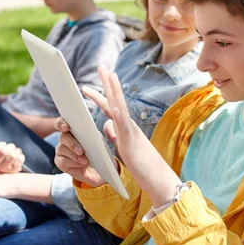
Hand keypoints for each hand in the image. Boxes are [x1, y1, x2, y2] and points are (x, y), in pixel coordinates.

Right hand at [0, 141, 23, 172]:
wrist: (12, 164)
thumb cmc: (4, 154)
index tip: (4, 144)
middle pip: (3, 152)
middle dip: (10, 146)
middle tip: (12, 146)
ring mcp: (4, 168)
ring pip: (12, 156)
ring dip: (17, 151)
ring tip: (17, 151)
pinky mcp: (13, 170)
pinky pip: (19, 160)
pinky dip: (21, 156)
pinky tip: (20, 156)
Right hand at [54, 118, 111, 186]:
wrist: (98, 171)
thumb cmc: (98, 153)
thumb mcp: (98, 142)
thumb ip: (92, 135)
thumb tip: (90, 132)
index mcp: (73, 131)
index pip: (62, 123)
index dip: (61, 123)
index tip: (66, 127)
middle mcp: (65, 139)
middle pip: (62, 137)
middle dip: (72, 143)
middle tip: (81, 151)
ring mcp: (61, 150)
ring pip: (61, 149)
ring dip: (74, 155)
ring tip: (85, 160)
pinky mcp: (60, 162)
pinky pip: (62, 161)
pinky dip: (73, 163)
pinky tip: (81, 164)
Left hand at [89, 65, 180, 206]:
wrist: (157, 179)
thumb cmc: (141, 165)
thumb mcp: (122, 148)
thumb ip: (114, 135)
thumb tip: (105, 125)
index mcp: (124, 128)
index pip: (109, 107)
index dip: (98, 96)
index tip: (86, 86)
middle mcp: (128, 126)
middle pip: (115, 100)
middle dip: (107, 83)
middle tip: (101, 65)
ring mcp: (131, 133)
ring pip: (121, 108)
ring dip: (115, 91)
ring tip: (110, 76)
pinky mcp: (132, 143)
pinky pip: (125, 128)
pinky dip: (119, 117)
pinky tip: (114, 107)